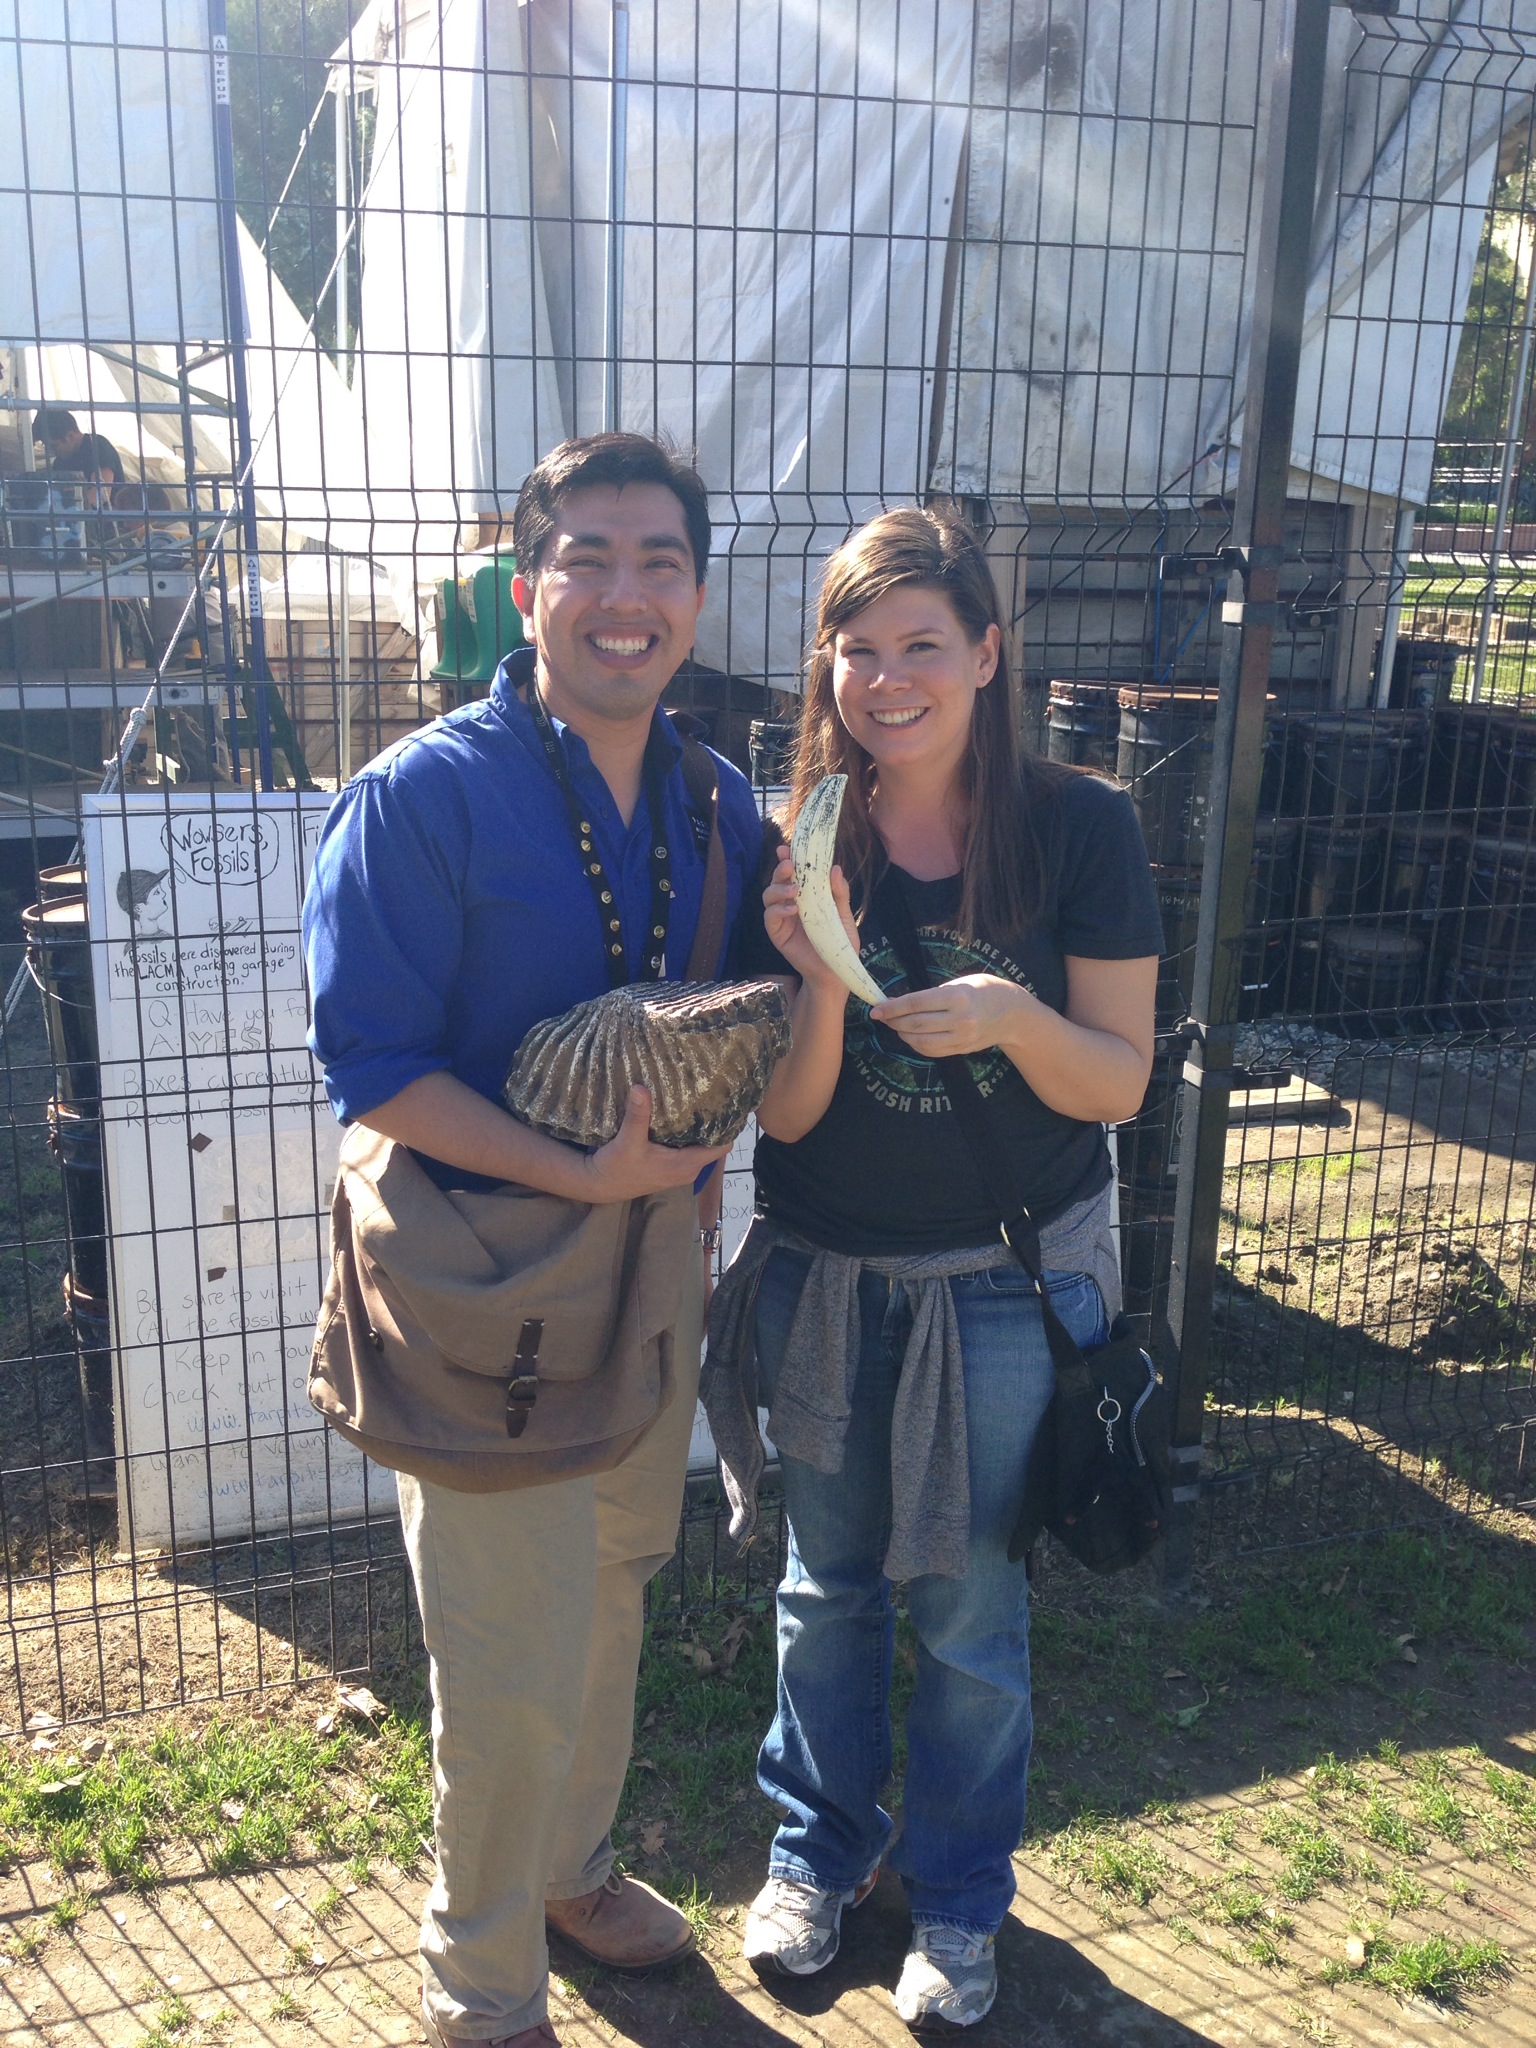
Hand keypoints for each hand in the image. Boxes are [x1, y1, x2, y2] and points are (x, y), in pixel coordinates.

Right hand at [581, 1087, 729, 1201]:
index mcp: (686, 1165)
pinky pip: (687, 1147)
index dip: (727, 1126)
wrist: (600, 1185)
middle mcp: (688, 1169)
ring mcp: (680, 1169)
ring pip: (700, 1145)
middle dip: (713, 1122)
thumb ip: (637, 1116)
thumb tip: (641, 1088)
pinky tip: (680, 1113)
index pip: (721, 1146)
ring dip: (699, 1127)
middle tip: (711, 1093)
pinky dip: (686, 1133)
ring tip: (698, 1099)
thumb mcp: (627, 1141)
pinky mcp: (670, 1167)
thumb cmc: (616, 1168)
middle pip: (713, 1144)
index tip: (726, 1102)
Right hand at [762, 845, 861, 991]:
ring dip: (778, 888)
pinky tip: (792, 909)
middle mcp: (792, 903)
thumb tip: (835, 868)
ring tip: (794, 891)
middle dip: (781, 870)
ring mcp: (783, 918)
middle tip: (789, 865)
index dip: (789, 858)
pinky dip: (777, 909)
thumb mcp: (844, 914)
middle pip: (778, 880)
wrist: (837, 972)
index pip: (795, 873)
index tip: (787, 847)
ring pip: (769, 895)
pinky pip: (770, 917)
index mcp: (808, 895)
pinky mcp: (777, 934)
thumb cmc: (841, 944)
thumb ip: (839, 892)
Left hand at [871, 973, 1034, 1058]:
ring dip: (902, 1034)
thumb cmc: (983, 990)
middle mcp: (961, 1019)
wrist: (1013, 1012)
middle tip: (881, 1016)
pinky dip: (916, 1045)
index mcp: (958, 996)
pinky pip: (932, 1051)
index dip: (893, 1007)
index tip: (876, 1008)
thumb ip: (932, 995)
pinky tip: (910, 1036)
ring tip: (895, 1025)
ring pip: (921, 1042)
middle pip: (916, 1024)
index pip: (916, 1003)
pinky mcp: (962, 1049)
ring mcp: (962, 1038)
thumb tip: (899, 1003)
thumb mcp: (959, 983)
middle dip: (893, 1021)